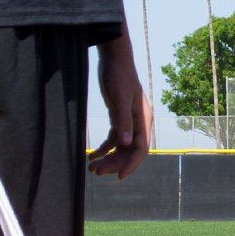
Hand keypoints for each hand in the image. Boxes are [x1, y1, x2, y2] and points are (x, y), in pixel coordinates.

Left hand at [90, 38, 150, 178]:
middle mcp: (138, 123)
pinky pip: (113, 139)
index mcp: (143, 119)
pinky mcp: (119, 117)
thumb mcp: (120, 98)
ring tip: (91, 167)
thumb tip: (125, 144)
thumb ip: (122, 120)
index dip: (131, 164)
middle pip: (129, 151)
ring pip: (120, 147)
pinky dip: (104, 148)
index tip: (119, 176)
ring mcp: (129, 121)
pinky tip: (92, 155)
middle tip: (96, 172)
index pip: (141, 148)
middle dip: (114, 163)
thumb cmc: (119, 75)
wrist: (114, 58)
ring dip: (108, 158)